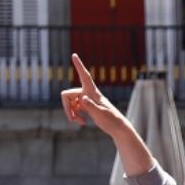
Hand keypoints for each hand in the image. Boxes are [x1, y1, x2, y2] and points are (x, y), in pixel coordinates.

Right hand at [62, 54, 155, 175]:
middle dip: (67, 107)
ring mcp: (87, 100)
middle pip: (68, 95)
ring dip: (70, 113)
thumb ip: (91, 106)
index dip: (79, 66)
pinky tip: (82, 122)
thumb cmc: (111, 121)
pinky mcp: (87, 107)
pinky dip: (75, 115)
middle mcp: (88, 93)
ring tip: (79, 122)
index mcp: (93, 92)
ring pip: (69, 102)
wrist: (118, 129)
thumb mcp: (100, 114)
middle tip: (72, 119)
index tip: (74, 55)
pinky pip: (74, 108)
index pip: (85, 76)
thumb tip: (82, 99)